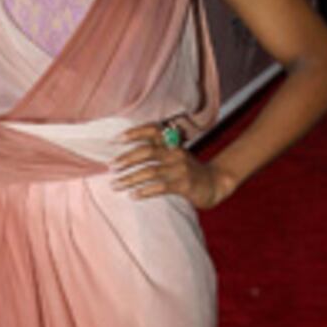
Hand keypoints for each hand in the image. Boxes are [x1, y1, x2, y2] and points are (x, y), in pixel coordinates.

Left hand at [111, 122, 231, 209]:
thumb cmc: (188, 171)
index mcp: (172, 143)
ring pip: (150, 171)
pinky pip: (160, 187)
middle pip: (147, 151)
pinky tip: (133, 196)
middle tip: (111, 167)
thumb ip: (157, 151)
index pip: (153, 130)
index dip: (134, 132)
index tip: (116, 139)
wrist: (215, 183)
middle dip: (126, 158)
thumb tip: (126, 155)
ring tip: (116, 185)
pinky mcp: (184, 184)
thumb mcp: (175, 155)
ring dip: (130, 178)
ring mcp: (180, 168)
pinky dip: (144, 191)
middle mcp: (176, 152)